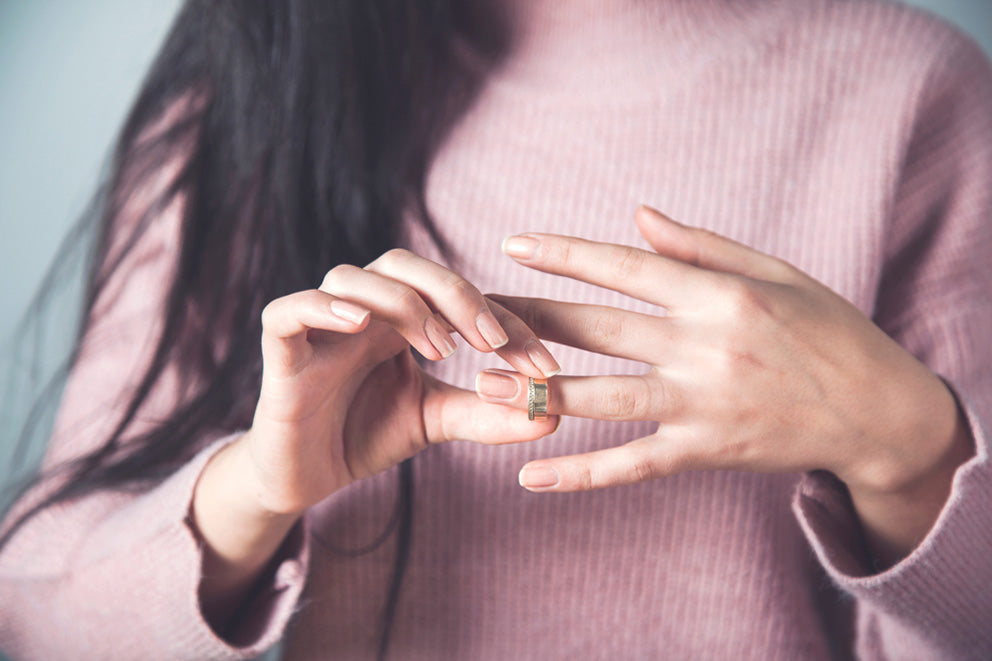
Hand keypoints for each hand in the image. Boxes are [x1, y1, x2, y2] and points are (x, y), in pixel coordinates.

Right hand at [241, 248, 560, 514]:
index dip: (504, 322)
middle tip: (493, 342)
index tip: (543, 365)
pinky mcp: (281, 354)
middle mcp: (361, 310)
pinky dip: (322, 307)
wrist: (303, 478)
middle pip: (403, 265)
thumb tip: (552, 413)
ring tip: (440, 349)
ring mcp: (319, 327)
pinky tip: (361, 324)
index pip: (454, 296)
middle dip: (456, 294)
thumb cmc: (364, 435)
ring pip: (352, 278)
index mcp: (399, 318)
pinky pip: (289, 310)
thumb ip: (486, 414)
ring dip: (402, 303)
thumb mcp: (435, 421)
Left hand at [479, 206, 971, 561]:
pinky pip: (631, 465)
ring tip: (481, 386)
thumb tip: (638, 216)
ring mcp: (701, 404)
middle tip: (472, 312)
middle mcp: (704, 347)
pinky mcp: (705, 452)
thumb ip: (702, 247)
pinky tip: (532, 477)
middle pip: (597, 329)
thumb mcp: (776, 272)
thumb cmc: (827, 331)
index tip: (512, 244)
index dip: (564, 254)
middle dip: (529, 318)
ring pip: (603, 398)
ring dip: (536, 392)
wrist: (878, 412)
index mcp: (719, 295)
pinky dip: (581, 473)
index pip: (623, 268)